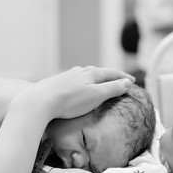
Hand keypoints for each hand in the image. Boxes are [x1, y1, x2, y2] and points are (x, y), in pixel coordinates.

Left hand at [12, 66, 134, 121]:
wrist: (40, 101)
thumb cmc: (70, 101)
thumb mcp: (96, 95)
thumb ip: (113, 88)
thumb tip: (128, 82)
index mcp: (92, 74)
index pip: (112, 73)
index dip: (123, 78)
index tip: (132, 81)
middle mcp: (80, 71)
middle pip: (99, 72)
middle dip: (111, 76)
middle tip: (119, 81)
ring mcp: (68, 76)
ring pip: (86, 75)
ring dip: (97, 79)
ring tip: (101, 83)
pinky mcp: (57, 83)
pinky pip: (76, 81)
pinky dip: (84, 83)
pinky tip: (80, 88)